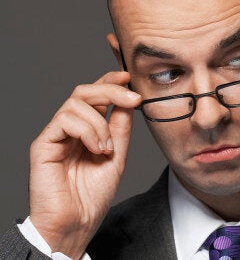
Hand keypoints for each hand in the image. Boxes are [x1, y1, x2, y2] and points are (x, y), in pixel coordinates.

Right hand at [28, 71, 140, 257]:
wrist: (76, 223)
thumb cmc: (92, 196)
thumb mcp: (117, 157)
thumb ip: (120, 129)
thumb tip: (129, 101)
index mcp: (87, 130)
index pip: (96, 96)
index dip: (111, 82)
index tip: (130, 79)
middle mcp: (70, 129)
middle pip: (84, 91)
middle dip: (111, 89)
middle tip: (132, 98)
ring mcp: (56, 135)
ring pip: (76, 103)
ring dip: (101, 122)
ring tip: (107, 148)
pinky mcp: (43, 144)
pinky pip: (65, 119)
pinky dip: (87, 130)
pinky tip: (97, 149)